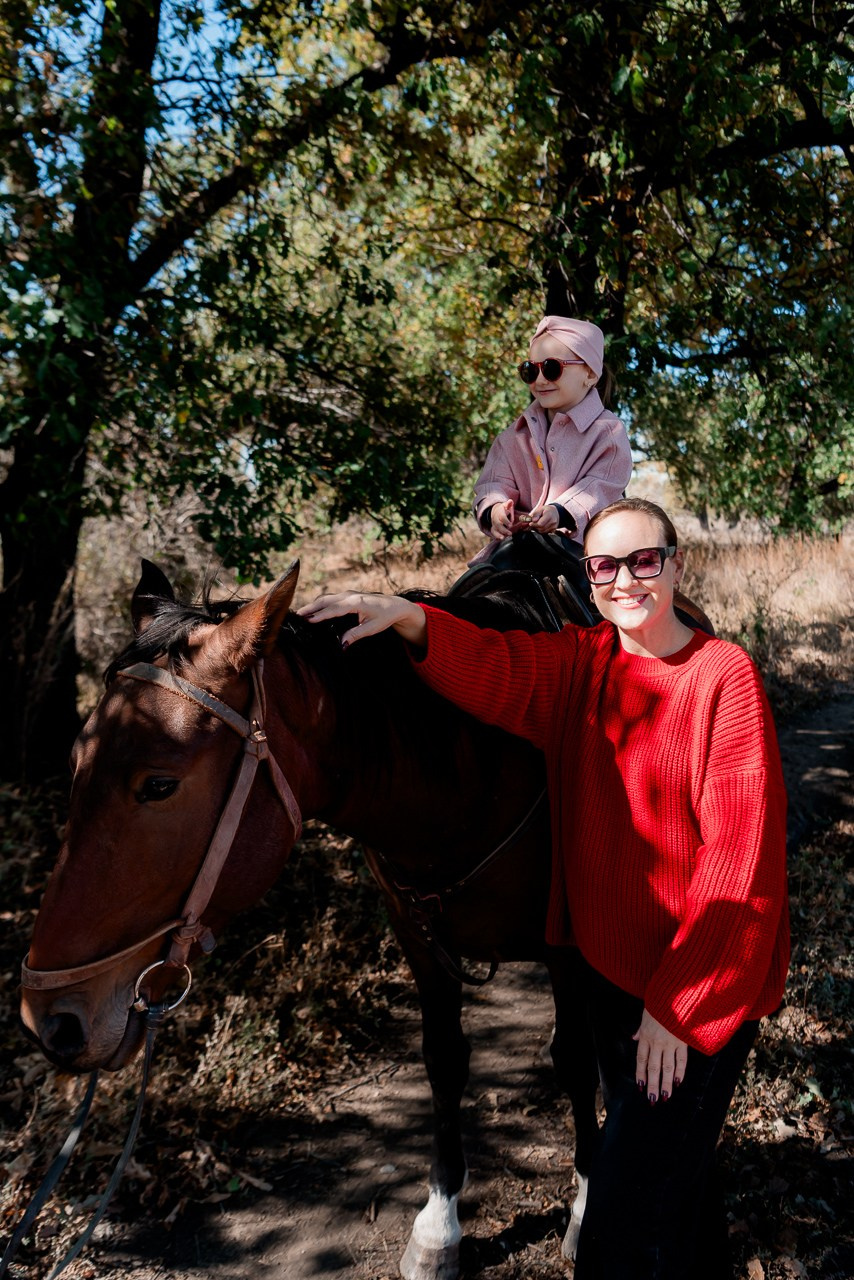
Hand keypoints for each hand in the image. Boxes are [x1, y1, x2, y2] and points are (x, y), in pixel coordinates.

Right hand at [297, 592, 426, 647]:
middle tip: (296, 616)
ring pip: (326, 598)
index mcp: (356, 603)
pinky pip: (330, 599)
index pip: (334, 609)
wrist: (395, 605)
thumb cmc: (385, 617)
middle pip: (325, 600)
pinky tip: (313, 611)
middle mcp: (350, 596)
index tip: (307, 620)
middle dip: (311, 607)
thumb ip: (355, 635)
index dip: (320, 615)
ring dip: (313, 605)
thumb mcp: (372, 628)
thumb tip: (341, 645)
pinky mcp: (347, 596)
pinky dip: (320, 604)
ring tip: (301, 614)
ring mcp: (348, 594)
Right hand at [490, 499, 514, 539]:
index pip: (502, 517)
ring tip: (503, 538)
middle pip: (498, 524)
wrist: (496, 511)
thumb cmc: (504, 509)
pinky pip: (493, 532)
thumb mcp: (507, 505)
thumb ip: (509, 504)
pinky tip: (500, 539)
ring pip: (494, 529)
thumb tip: (510, 501)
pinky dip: (496, 536)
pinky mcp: (493, 528)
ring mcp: (493, 524)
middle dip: (503, 530)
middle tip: (510, 533)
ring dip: (498, 534)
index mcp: (499, 512)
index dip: (506, 521)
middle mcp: (495, 518)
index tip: (510, 525)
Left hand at [527, 505, 559, 533]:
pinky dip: (542, 530)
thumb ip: (536, 514)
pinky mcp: (554, 530)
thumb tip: (533, 520)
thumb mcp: (540, 508)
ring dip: (538, 529)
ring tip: (537, 524)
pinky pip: (545, 532)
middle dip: (535, 527)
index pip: (540, 524)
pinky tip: (541, 526)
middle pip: (541, 528)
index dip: (534, 524)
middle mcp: (553, 521)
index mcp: (549, 514)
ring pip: (542, 531)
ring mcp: (554, 526)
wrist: (555, 512)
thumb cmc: (547, 510)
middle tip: (533, 523)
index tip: (530, 523)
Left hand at [633, 1009, 687, 1104]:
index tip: (641, 1086)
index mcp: (646, 1036)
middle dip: (652, 1084)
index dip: (641, 1074)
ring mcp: (670, 1043)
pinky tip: (678, 1082)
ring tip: (665, 1096)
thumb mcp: (645, 1015)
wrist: (675, 996)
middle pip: (653, 1067)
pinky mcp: (683, 1041)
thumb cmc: (659, 1005)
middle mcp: (657, 1042)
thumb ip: (640, 1030)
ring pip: (667, 1067)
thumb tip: (634, 1038)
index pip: (641, 1059)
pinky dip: (680, 1071)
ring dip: (666, 1083)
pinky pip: (682, 1060)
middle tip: (652, 1099)